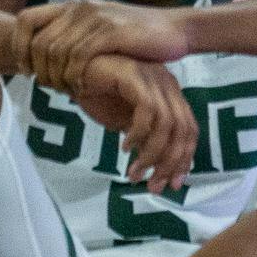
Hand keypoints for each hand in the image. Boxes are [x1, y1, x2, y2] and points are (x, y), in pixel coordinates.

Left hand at [13, 0, 190, 93]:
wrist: (174, 29)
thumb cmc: (133, 35)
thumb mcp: (97, 29)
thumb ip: (73, 36)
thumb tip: (45, 57)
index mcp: (71, 6)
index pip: (25, 19)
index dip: (18, 45)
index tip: (24, 69)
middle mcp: (79, 8)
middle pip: (38, 42)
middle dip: (38, 69)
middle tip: (47, 88)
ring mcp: (96, 19)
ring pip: (57, 52)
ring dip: (56, 76)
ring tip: (64, 90)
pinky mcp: (112, 33)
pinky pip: (81, 57)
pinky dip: (75, 75)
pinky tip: (81, 87)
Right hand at [72, 54, 198, 192]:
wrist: (67, 72)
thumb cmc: (97, 95)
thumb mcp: (127, 123)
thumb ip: (147, 139)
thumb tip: (162, 168)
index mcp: (169, 93)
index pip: (189, 130)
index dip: (184, 159)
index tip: (172, 184)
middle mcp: (166, 82)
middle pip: (182, 129)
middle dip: (169, 162)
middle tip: (152, 184)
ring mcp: (151, 76)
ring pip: (168, 123)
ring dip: (153, 154)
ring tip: (134, 170)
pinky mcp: (134, 75)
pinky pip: (147, 110)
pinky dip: (139, 133)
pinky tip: (125, 146)